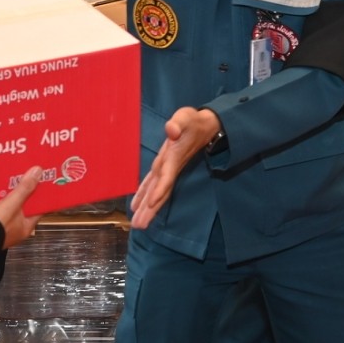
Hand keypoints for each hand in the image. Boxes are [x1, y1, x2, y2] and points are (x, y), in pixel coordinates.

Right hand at [0, 167, 49, 248]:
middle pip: (25, 208)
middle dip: (24, 195)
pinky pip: (0, 211)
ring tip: (11, 184)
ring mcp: (5, 229)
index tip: (42, 184)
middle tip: (25, 181)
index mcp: (26, 227)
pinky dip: (0, 203)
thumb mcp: (13, 203)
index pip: (39, 209)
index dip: (41, 197)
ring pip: (12, 209)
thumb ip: (25, 188)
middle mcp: (17, 230)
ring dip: (11, 199)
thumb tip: (37, 172)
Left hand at [131, 107, 220, 229]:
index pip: (167, 176)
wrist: (205, 127)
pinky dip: (146, 196)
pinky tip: (138, 206)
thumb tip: (171, 129)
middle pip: (160, 191)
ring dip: (148, 208)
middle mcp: (170, 167)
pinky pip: (154, 185)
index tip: (152, 203)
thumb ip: (179, 123)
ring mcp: (168, 169)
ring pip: (157, 192)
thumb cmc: (194, 122)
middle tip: (140, 225)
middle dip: (151, 208)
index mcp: (174, 157)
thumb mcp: (187, 117)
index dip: (160, 189)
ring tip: (138, 224)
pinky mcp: (165, 167)